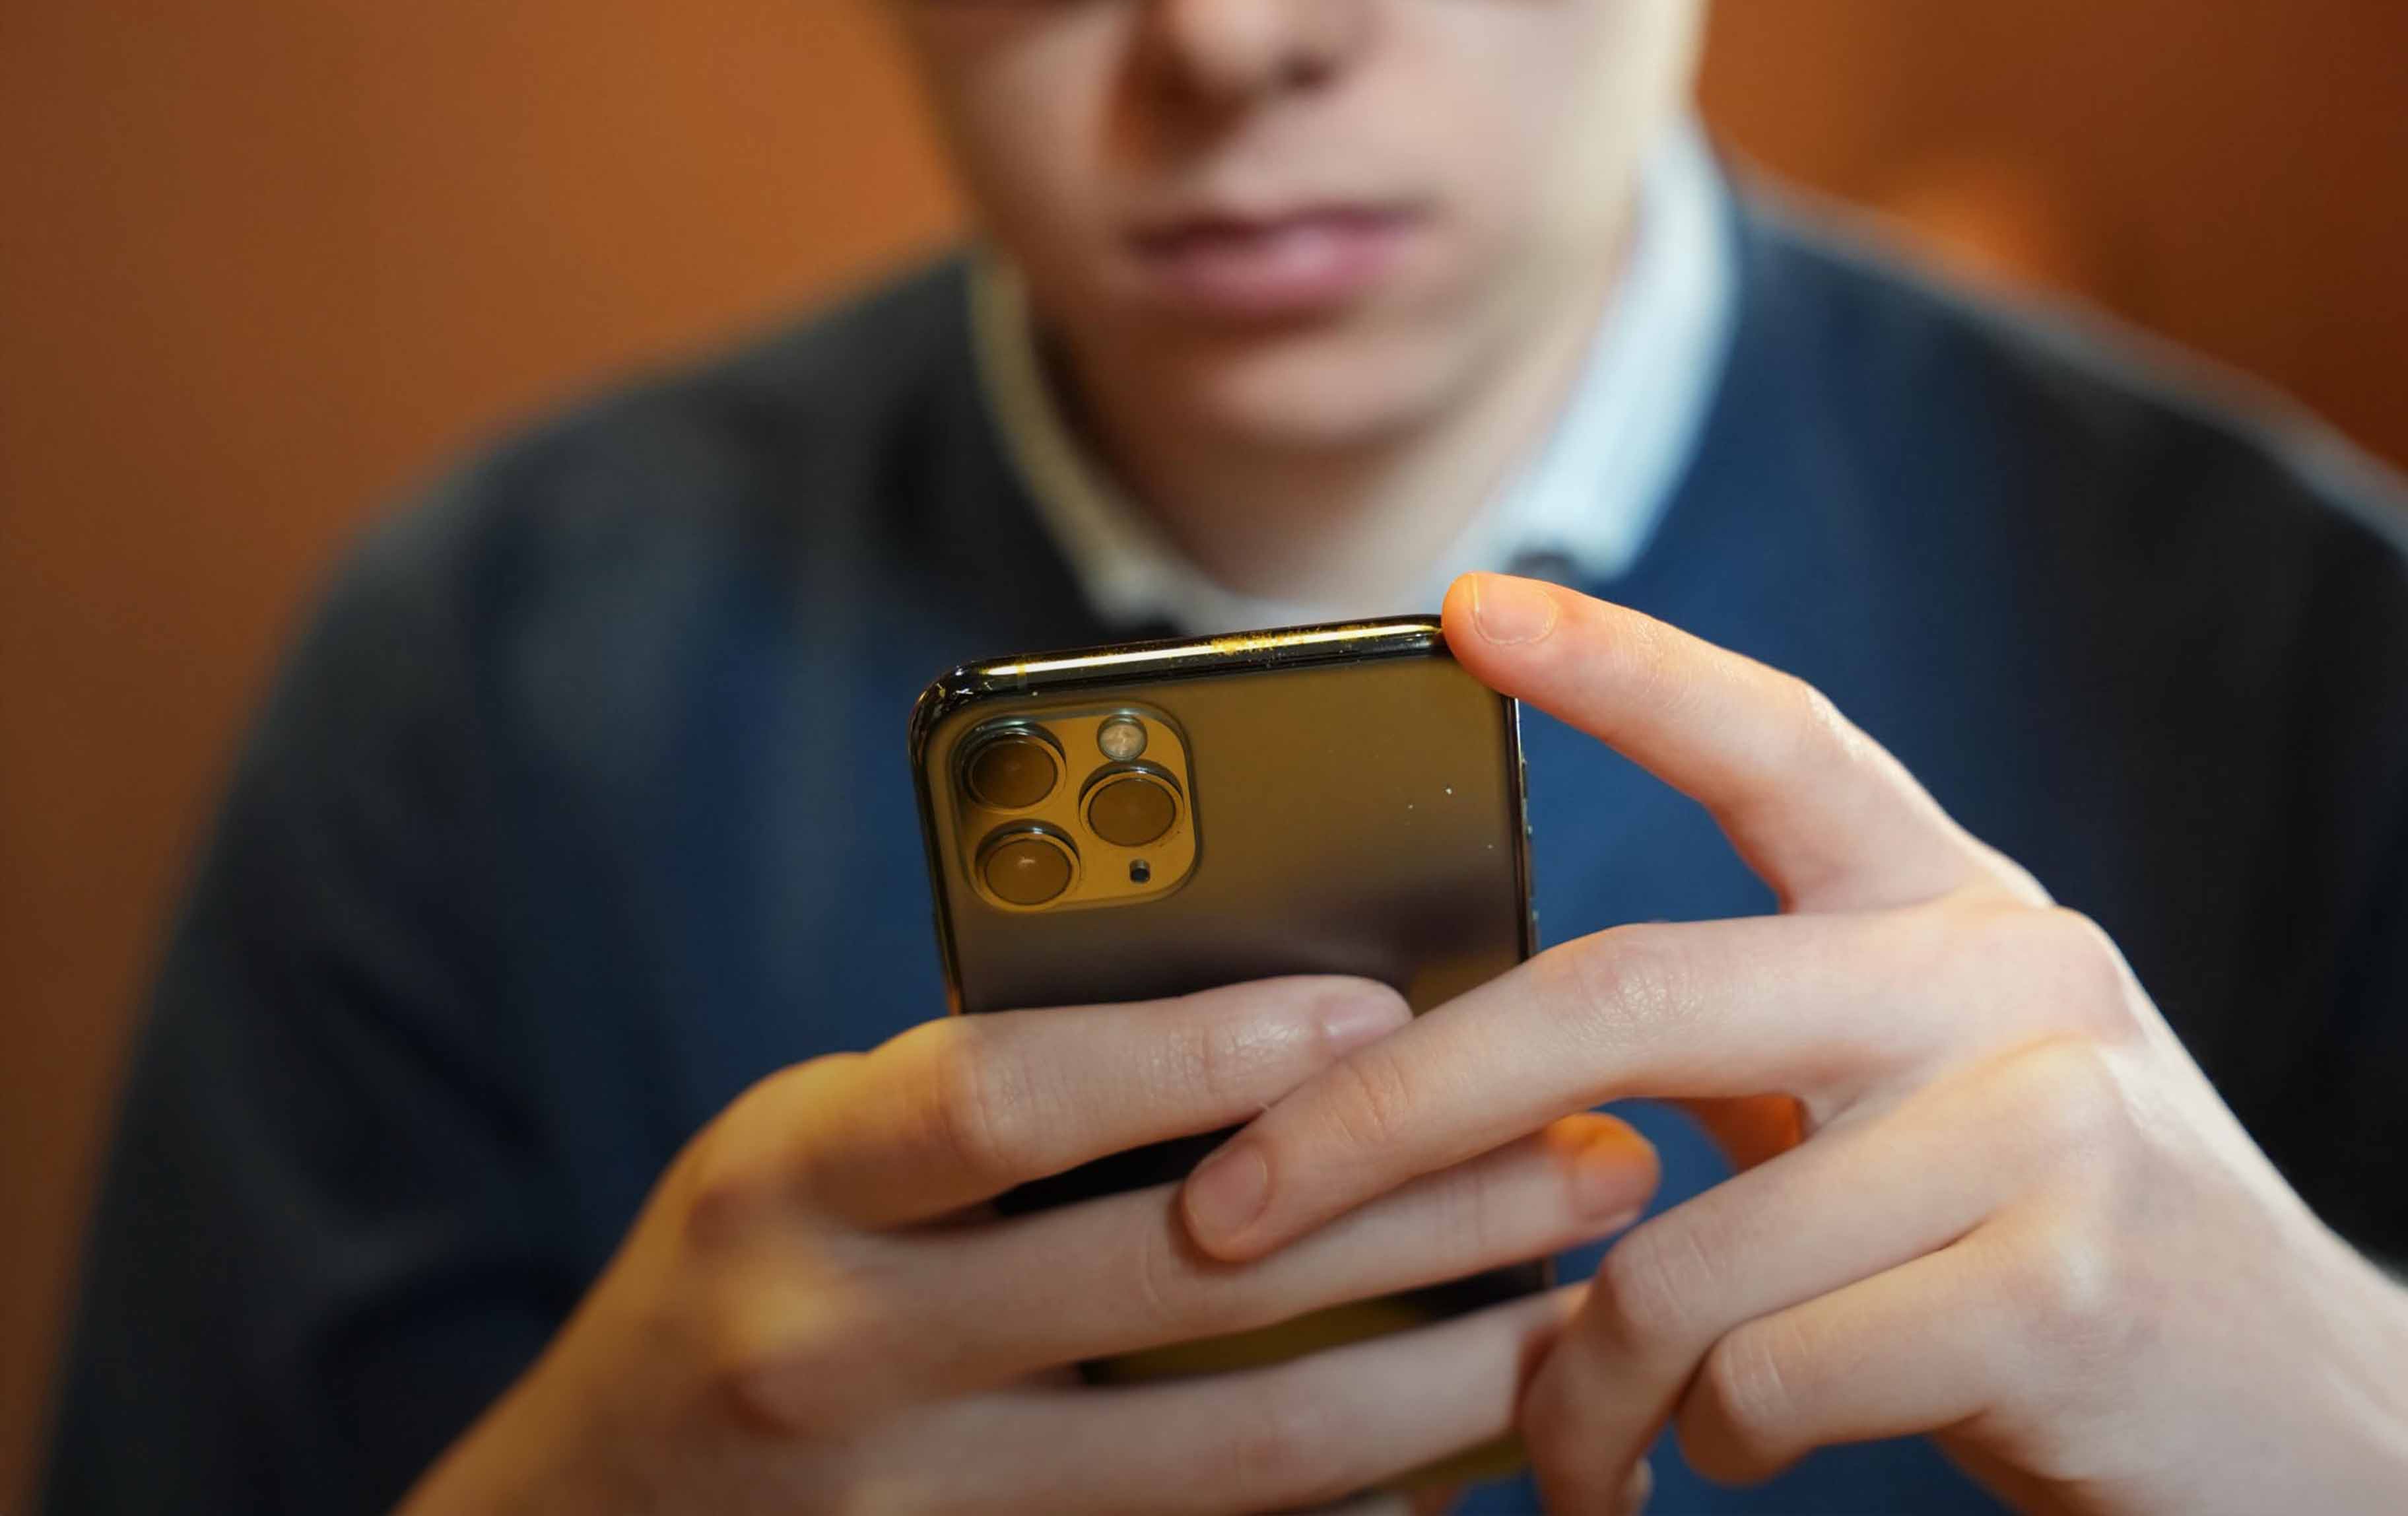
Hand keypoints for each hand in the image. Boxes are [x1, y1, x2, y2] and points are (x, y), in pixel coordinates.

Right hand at [397, 972, 1656, 1515]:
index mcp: (791, 1178)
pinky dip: (1344, 1512)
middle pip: (1171, 1286)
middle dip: (1410, 1219)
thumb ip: (991, 1089)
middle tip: (1588, 1158)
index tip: (1384, 1011)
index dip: (1198, 1052)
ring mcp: (905, 1513)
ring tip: (1577, 1311)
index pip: (1004, 1098)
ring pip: (1222, 1456)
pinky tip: (1460, 1460)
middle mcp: (834, 1352)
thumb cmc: (751, 1264)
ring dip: (1430, 1383)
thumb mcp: (815, 1141)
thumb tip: (1275, 1026)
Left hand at [1176, 576, 2407, 1515]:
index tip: (1459, 609)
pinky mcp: (2068, 1286)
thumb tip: (1506, 1092)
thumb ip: (1768, 1060)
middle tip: (1234, 1207)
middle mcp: (2004, 978)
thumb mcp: (1932, 1112)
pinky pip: (1767, 1375)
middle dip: (1389, 1113)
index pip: (1778, 740)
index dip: (1618, 666)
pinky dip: (1706, 1441)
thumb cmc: (2060, 1262)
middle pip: (1622, 998)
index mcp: (1956, 912)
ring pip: (1677, 1251)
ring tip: (1570, 1451)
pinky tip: (1730, 1456)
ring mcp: (2048, 1123)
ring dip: (1576, 1385)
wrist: (2327, 1435)